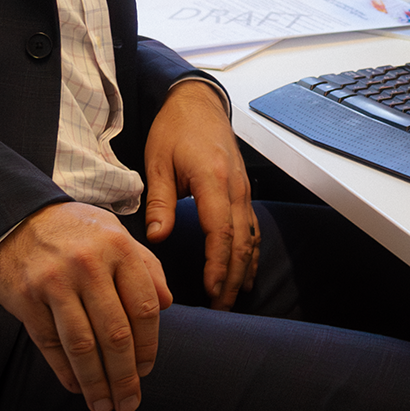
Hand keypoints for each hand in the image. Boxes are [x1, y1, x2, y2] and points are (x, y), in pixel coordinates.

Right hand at [0, 201, 171, 410]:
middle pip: (115, 334)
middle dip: (125, 377)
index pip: (144, 306)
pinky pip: (51, 345)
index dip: (149, 345)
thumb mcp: (113, 233)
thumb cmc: (73, 229)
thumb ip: (144, 265)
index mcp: (117, 246)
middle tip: (129, 402)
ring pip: (83, 347)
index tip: (146, 369)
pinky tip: (76, 386)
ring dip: (96, 384)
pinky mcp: (26, 297)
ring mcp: (54, 281)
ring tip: (104, 405)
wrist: (13, 216)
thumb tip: (168, 303)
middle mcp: (87, 263)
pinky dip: (66, 372)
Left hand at [144, 80, 259, 309]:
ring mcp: (243, 189)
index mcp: (213, 179)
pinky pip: (252, 227)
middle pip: (241, 242)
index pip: (221, 231)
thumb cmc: (175, 128)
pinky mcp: (243, 190)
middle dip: (231, 277)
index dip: (218, 264)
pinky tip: (244, 273)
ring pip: (250, 237)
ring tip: (231, 299)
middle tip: (220, 308)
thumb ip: (160, 200)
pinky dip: (250, 253)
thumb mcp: (158, 160)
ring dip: (242, 270)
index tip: (211, 290)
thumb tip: (157, 237)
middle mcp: (235, 187)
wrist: (198, 102)